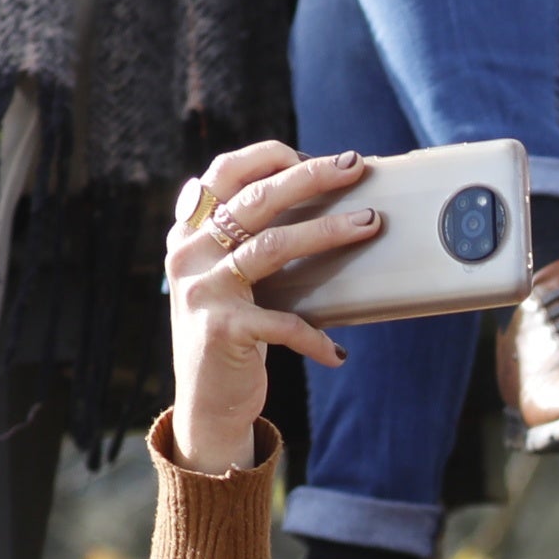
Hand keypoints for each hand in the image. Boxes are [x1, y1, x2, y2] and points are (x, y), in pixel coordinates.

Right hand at [161, 142, 369, 470]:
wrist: (206, 403)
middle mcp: (189, 254)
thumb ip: (247, 240)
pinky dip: (316, 336)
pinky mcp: (223, 329)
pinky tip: (336, 351)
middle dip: (311, 177)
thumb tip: (317, 196)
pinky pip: (284, 321)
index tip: (315, 155)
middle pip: (256, 199)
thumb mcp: (227, 278)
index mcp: (189, 233)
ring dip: (328, 232)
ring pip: (272, 246)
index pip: (225, 172)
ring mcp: (203, 290)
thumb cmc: (232, 331)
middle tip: (354, 166)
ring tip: (369, 224)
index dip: (270, 156)